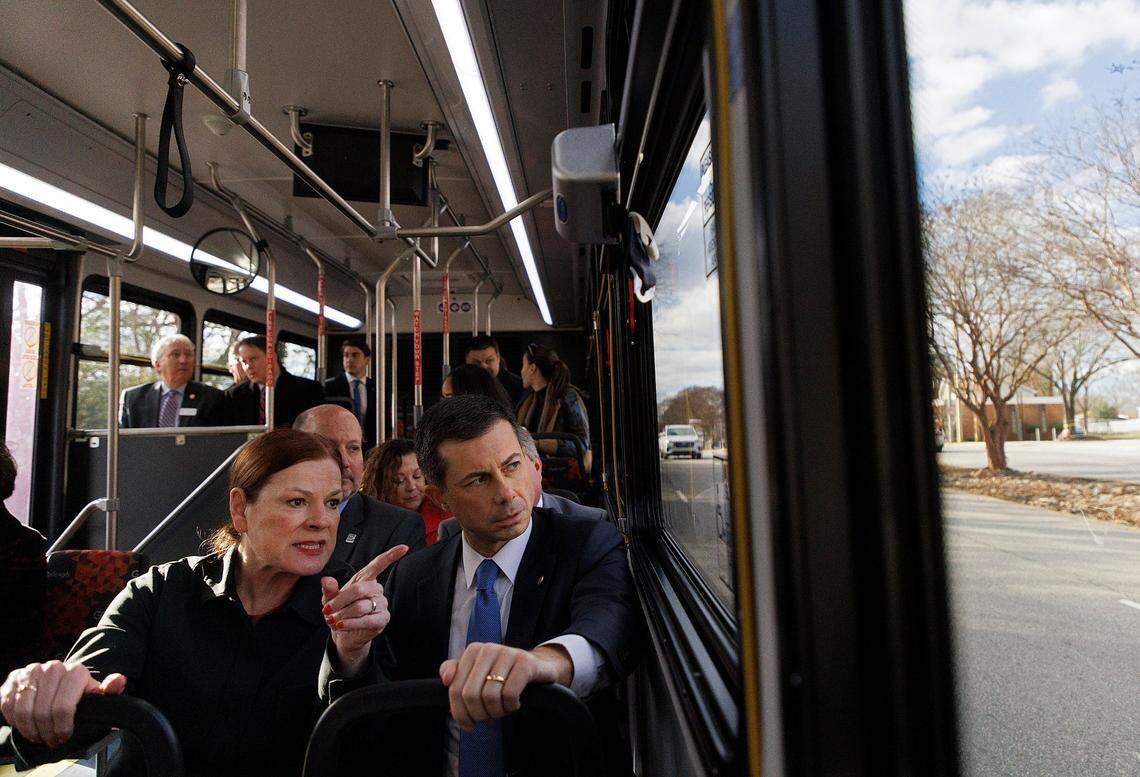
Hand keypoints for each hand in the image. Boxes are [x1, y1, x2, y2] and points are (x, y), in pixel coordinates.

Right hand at [0, 662, 125, 747]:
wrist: (60, 683)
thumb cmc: (79, 693)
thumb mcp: (97, 694)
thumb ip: (109, 690)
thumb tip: (119, 680)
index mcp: (76, 671)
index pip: (63, 709)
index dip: (61, 728)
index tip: (63, 737)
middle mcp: (53, 667)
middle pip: (42, 712)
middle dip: (46, 733)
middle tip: (50, 740)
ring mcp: (32, 671)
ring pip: (23, 711)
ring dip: (29, 730)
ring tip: (38, 736)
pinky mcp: (14, 677)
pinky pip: (7, 705)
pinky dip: (14, 721)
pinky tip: (25, 725)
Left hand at [321, 544, 408, 675]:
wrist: (343, 634)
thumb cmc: (340, 612)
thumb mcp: (329, 600)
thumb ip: (329, 589)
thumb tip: (326, 579)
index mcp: (365, 579)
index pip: (379, 564)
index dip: (391, 556)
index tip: (404, 547)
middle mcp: (376, 589)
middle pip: (360, 589)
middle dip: (340, 601)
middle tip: (327, 610)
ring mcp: (381, 604)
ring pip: (361, 606)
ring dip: (343, 614)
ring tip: (333, 620)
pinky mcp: (382, 619)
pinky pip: (366, 620)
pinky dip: (351, 623)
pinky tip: (341, 625)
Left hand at [438, 643, 571, 730]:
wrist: (537, 667)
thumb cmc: (502, 675)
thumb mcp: (477, 673)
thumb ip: (455, 674)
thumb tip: (445, 679)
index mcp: (473, 650)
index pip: (454, 689)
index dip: (460, 713)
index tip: (469, 724)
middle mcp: (488, 648)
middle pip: (470, 695)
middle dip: (479, 714)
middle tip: (488, 718)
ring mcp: (508, 653)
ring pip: (490, 697)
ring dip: (497, 712)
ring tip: (502, 710)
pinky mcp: (525, 663)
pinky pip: (510, 694)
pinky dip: (511, 706)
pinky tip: (514, 704)